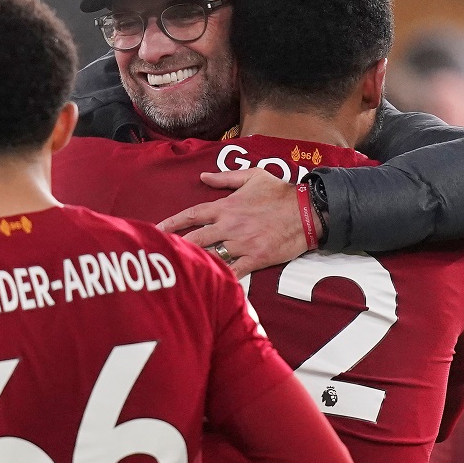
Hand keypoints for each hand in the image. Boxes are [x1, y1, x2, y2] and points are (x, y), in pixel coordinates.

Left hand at [157, 169, 319, 277]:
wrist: (307, 212)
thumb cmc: (280, 193)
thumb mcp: (253, 176)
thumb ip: (225, 177)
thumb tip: (203, 176)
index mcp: (227, 206)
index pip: (192, 214)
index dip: (172, 222)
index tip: (157, 229)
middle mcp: (230, 226)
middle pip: (195, 239)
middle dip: (176, 247)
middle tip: (160, 255)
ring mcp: (242, 243)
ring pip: (211, 256)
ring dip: (194, 263)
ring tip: (177, 271)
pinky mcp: (255, 258)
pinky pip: (233, 271)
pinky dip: (220, 278)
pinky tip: (207, 286)